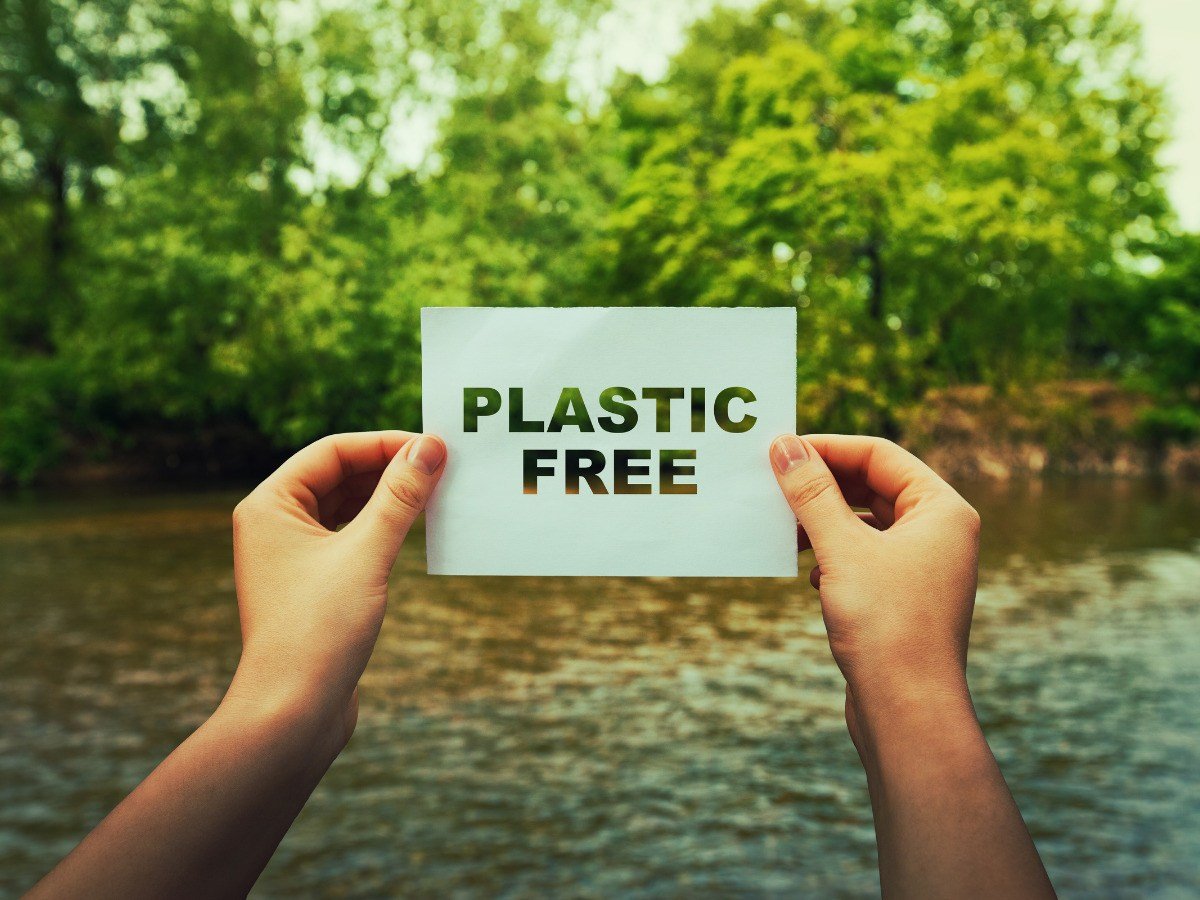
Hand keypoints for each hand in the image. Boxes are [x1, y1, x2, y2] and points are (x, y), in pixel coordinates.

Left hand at [226, 431, 445, 754]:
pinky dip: (384, 528)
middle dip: (390, 468)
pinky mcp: (314, 585)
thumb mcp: (367, 553)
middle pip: (339, 475)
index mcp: (270, 506)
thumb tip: (430, 447)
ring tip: (437, 493)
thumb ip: (401, 496)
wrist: (292, 713)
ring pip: (348, 507)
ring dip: (390, 498)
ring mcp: (293, 557)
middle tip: (443, 466)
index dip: (384, 443)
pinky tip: (417, 529)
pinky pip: (352, 538)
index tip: (433, 445)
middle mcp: (275, 525)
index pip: (332, 452)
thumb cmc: (318, 630)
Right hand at [769, 434, 980, 737]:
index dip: (827, 447)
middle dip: (822, 485)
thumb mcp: (841, 549)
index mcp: (942, 510)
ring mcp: (924, 567)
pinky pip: (863, 556)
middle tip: (773, 482)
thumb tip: (784, 445)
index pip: (879, 455)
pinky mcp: (903, 598)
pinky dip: (832, 554)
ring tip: (784, 527)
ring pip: (865, 523)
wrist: (907, 712)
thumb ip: (811, 493)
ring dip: (823, 521)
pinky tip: (810, 572)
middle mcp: (940, 533)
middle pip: (873, 485)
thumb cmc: (886, 626)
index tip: (779, 449)